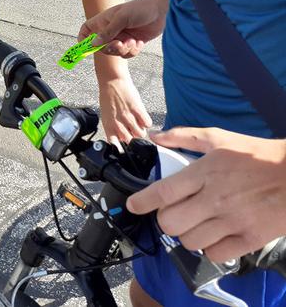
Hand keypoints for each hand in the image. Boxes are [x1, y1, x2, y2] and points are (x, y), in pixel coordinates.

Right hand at [78, 0, 168, 57]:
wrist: (163, 10)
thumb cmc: (141, 8)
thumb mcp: (122, 18)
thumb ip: (107, 32)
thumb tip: (93, 43)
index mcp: (105, 21)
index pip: (87, 30)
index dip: (83, 38)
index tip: (85, 47)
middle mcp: (112, 29)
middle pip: (101, 46)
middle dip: (110, 48)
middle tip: (119, 44)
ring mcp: (122, 37)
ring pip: (115, 52)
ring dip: (124, 49)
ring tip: (133, 41)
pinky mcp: (133, 43)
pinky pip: (127, 53)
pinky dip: (133, 50)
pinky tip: (140, 42)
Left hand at [98, 76, 151, 142]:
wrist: (112, 81)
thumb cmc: (108, 97)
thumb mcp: (106, 115)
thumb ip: (113, 128)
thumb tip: (121, 139)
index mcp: (108, 126)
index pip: (115, 145)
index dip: (121, 148)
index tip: (125, 147)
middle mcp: (118, 123)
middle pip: (131, 141)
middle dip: (134, 138)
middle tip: (133, 130)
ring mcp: (128, 117)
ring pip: (141, 134)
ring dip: (141, 130)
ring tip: (138, 122)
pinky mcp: (137, 110)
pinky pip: (147, 124)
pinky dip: (147, 122)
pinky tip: (142, 117)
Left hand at [127, 127, 285, 262]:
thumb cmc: (257, 154)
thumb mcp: (219, 138)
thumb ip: (183, 136)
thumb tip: (155, 136)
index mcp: (204, 173)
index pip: (163, 192)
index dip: (142, 202)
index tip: (133, 206)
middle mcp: (214, 199)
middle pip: (170, 223)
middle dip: (165, 219)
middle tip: (174, 213)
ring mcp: (232, 221)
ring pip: (190, 241)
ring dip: (187, 234)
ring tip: (195, 223)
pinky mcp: (250, 238)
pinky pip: (216, 254)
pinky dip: (210, 248)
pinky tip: (215, 235)